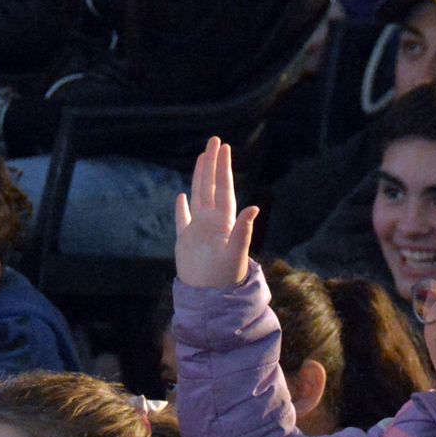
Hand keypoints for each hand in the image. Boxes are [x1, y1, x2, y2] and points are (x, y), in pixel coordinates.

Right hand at [174, 136, 255, 289]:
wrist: (211, 295)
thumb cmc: (227, 276)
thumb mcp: (237, 252)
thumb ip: (244, 230)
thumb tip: (254, 207)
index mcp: (225, 221)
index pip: (224, 188)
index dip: (223, 168)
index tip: (224, 148)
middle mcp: (213, 221)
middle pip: (211, 186)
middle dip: (212, 164)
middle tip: (214, 141)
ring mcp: (198, 229)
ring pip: (198, 196)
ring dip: (199, 177)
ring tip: (201, 159)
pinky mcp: (186, 241)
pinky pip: (183, 220)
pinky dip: (181, 208)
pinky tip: (181, 196)